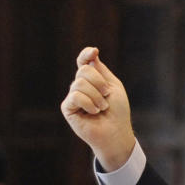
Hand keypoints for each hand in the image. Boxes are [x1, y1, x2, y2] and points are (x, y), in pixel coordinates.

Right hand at [61, 46, 134, 170]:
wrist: (116, 132)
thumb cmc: (117, 111)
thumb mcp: (113, 86)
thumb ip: (101, 70)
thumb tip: (92, 52)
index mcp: (92, 80)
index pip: (83, 62)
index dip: (85, 54)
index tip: (94, 52)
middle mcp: (80, 87)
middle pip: (83, 70)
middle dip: (100, 82)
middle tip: (107, 96)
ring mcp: (73, 97)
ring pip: (79, 83)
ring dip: (96, 96)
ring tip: (102, 108)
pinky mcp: (67, 108)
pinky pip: (75, 96)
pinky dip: (88, 103)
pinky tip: (94, 112)